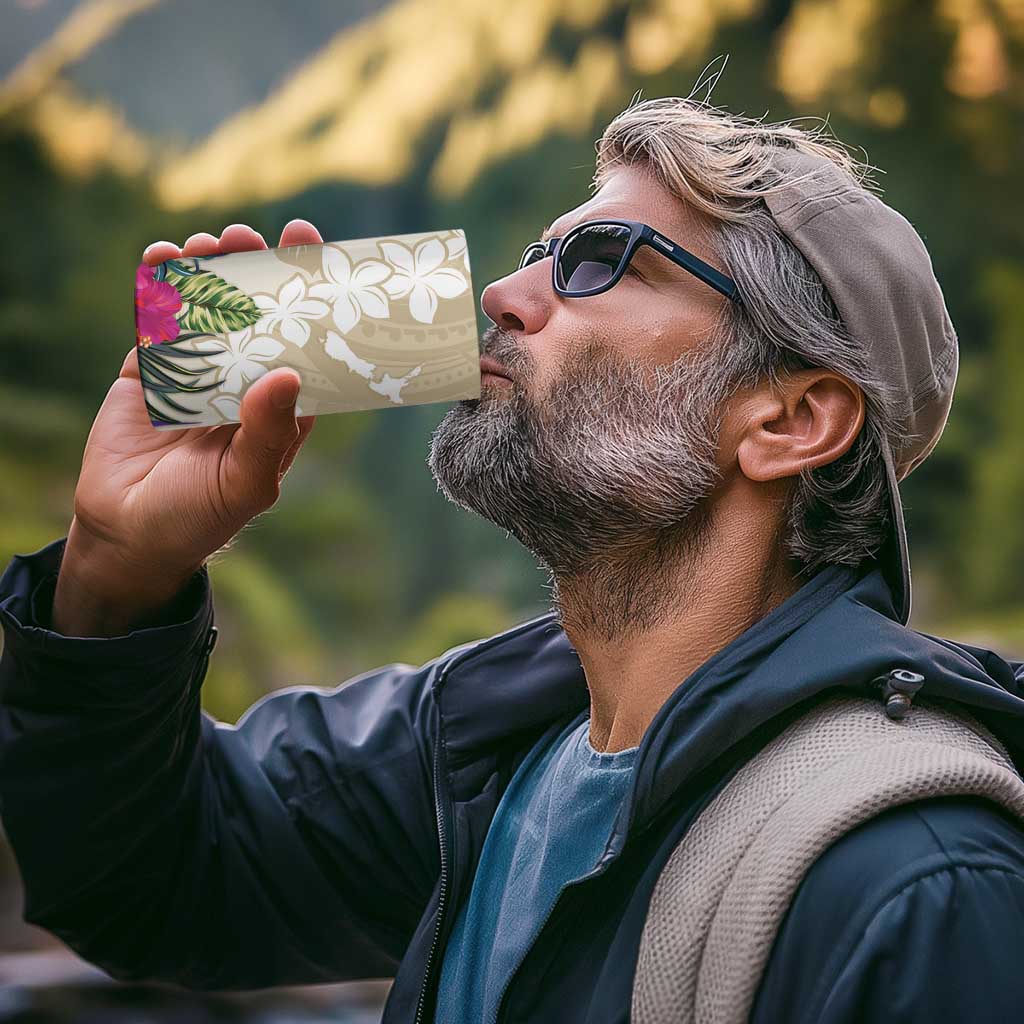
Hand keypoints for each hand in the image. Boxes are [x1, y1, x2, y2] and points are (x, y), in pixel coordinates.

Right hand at [52, 220, 321, 635]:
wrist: (128, 534)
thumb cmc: (200, 517)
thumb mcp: (246, 482)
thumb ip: (268, 433)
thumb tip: (287, 374)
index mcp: (280, 406)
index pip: (304, 342)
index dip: (310, 298)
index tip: (313, 251)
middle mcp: (243, 380)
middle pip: (256, 313)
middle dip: (254, 270)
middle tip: (251, 237)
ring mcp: (196, 371)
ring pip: (206, 308)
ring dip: (208, 270)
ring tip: (208, 245)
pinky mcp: (150, 370)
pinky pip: (157, 320)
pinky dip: (158, 286)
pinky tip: (161, 257)